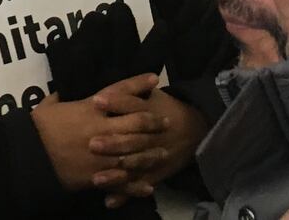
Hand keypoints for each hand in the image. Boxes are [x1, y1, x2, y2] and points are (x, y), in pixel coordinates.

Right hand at [31, 84, 167, 191]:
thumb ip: (60, 97)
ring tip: (163, 152)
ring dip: (151, 153)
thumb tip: (62, 90)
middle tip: (166, 122)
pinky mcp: (96, 176)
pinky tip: (149, 186)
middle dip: (154, 122)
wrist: (27, 156)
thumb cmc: (36, 128)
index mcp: (89, 108)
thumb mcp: (48, 105)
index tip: (155, 80)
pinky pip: (121, 182)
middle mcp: (101, 129)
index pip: (120, 92)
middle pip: (136, 123)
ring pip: (135, 153)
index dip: (139, 84)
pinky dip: (136, 185)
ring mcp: (101, 155)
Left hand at [88, 77, 207, 206]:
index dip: (115, 102)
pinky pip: (140, 184)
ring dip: (116, 173)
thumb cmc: (167, 109)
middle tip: (92, 144)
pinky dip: (125, 194)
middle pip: (132, 139)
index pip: (131, 104)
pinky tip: (109, 200)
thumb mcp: (154, 96)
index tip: (96, 101)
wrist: (197, 130)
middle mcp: (151, 136)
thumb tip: (111, 86)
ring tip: (97, 178)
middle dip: (113, 142)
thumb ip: (135, 88)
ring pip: (135, 165)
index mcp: (149, 112)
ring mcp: (154, 156)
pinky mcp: (155, 173)